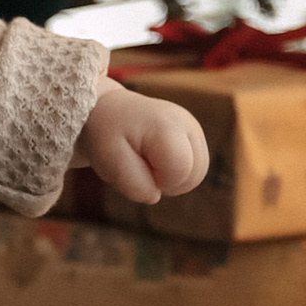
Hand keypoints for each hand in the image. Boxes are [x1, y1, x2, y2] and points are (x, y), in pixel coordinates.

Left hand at [78, 79, 208, 205]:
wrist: (107, 109)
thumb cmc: (107, 134)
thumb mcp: (108, 160)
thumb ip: (132, 183)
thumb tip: (155, 196)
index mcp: (168, 127)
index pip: (180, 173)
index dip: (158, 181)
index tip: (136, 164)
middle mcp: (188, 123)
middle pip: (194, 176)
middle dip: (166, 182)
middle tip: (140, 164)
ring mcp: (195, 128)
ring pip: (197, 174)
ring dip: (172, 178)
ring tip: (147, 161)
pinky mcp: (195, 134)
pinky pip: (195, 168)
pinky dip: (176, 171)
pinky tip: (157, 159)